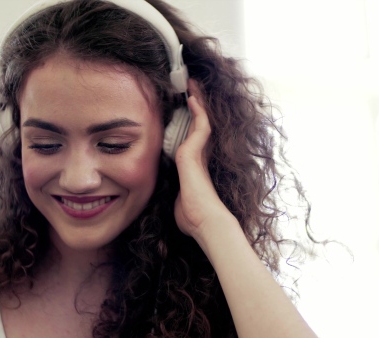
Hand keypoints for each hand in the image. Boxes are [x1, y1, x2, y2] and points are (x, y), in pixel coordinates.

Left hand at [173, 80, 233, 239]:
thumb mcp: (180, 201)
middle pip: (201, 124)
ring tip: (193, 84)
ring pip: (201, 120)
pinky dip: (197, 111)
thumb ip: (176, 193)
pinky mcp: (194, 152)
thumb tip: (172, 196)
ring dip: (197, 101)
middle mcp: (202, 156)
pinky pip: (199, 125)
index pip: (196, 138)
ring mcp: (200, 153)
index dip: (194, 123)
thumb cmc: (194, 217)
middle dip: (198, 106)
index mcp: (197, 165)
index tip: (191, 109)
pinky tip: (192, 98)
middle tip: (194, 88)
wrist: (206, 223)